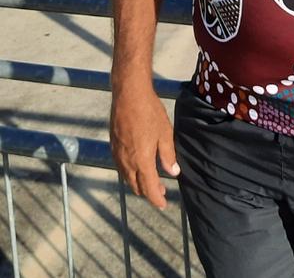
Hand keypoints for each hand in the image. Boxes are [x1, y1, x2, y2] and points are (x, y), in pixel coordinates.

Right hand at [110, 86, 179, 208]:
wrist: (129, 95)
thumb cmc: (150, 112)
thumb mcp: (165, 133)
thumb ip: (168, 156)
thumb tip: (173, 173)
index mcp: (142, 161)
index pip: (149, 188)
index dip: (156, 199)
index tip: (163, 204)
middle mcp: (127, 162)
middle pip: (136, 186)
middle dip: (148, 192)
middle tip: (160, 192)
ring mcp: (117, 154)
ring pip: (127, 178)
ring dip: (138, 183)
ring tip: (150, 181)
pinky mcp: (113, 146)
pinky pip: (121, 167)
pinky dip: (130, 173)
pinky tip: (137, 167)